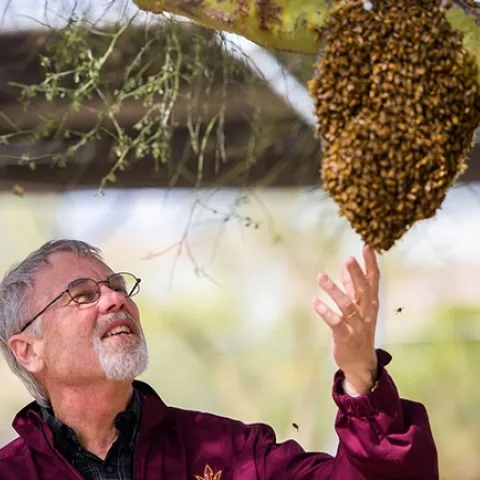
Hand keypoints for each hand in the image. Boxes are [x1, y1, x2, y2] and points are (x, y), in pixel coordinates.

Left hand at [312, 245, 379, 394]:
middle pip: (363, 291)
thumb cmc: (359, 331)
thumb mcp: (360, 308)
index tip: (367, 247)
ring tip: (321, 277)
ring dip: (334, 290)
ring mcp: (357, 326)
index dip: (371, 264)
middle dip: (356, 274)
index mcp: (371, 304)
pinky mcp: (345, 337)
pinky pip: (336, 323)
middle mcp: (367, 313)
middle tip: (348, 258)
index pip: (373, 280)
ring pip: (347, 306)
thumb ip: (354, 288)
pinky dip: (325, 312)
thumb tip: (347, 267)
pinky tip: (315, 302)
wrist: (361, 363)